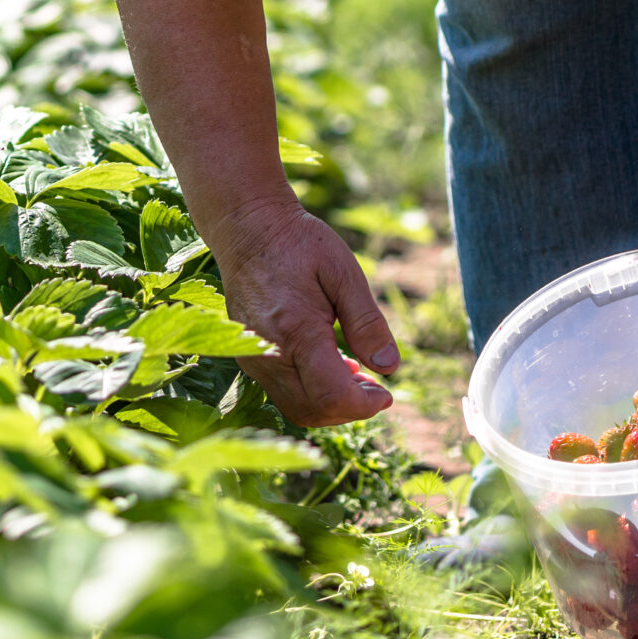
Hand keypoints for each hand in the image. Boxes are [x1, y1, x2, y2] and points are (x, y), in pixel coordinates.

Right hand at [210, 197, 398, 426]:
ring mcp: (252, 357)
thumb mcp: (344, 273)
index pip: (332, 396)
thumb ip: (367, 323)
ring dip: (331, 403)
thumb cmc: (300, 244)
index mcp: (296, 331)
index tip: (387, 394)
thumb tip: (390, 367)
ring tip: (356, 374)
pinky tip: (330, 364)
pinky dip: (311, 392)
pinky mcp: (247, 355)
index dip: (364, 406)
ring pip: (296, 407)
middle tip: (376, 386)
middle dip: (350, 408)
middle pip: (314, 410)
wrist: (247, 228)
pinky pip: (282, 392)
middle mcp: (268, 352)